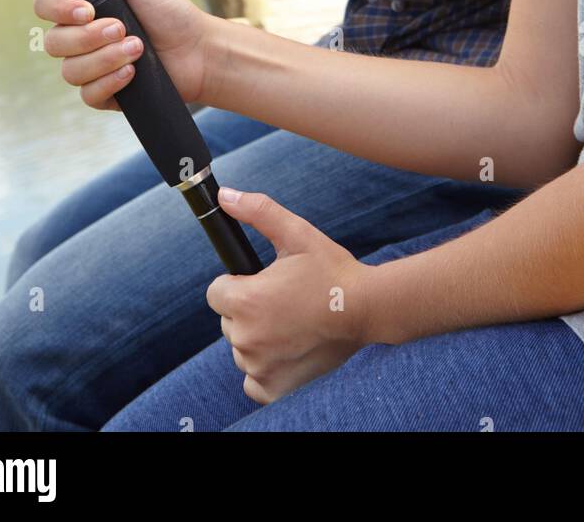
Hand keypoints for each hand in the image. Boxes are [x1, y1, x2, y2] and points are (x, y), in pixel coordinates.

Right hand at [34, 0, 215, 107]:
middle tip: (123, 28)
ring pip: (70, 71)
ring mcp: (91, 66)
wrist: (199, 51)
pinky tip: (131, 74)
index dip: (59, 9)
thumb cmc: (171, 12)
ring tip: (137, 49)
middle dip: (89, 38)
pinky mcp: (105, 92)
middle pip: (53, 42)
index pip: (46, 6)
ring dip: (105, 59)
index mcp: (84, 6)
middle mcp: (82, 37)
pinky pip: (87, 95)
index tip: (87, 9)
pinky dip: (109, 83)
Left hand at [207, 188, 373, 404]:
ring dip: (259, 338)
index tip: (263, 283)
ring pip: (241, 349)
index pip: (216, 292)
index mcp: (245, 300)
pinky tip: (289, 350)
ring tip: (292, 324)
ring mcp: (258, 367)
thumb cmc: (331, 270)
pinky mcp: (272, 389)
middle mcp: (246, 338)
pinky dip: (266, 369)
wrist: (368, 309)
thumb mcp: (296, 234)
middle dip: (249, 310)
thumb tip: (225, 195)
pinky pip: (252, 379)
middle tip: (284, 302)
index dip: (238, 284)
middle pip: (229, 321)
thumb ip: (258, 212)